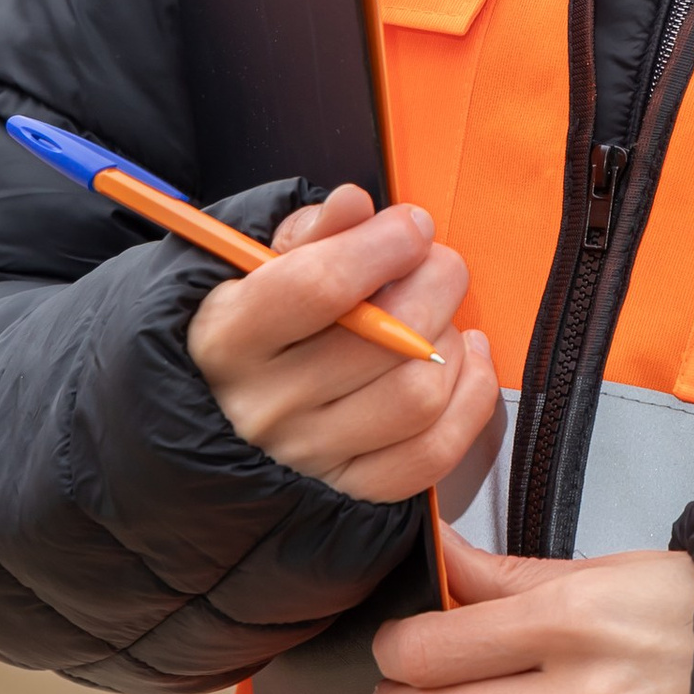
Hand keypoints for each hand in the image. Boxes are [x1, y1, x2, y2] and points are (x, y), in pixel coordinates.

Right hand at [184, 184, 498, 505]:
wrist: (224, 402)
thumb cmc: (253, 317)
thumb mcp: (255, 262)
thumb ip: (307, 231)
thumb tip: (354, 204)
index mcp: (229, 338)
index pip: (319, 288)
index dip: (383, 246)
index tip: (412, 226)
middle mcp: (266, 406)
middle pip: (389, 339)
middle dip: (435, 282)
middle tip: (434, 261)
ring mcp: (311, 455)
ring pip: (420, 394)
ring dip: (450, 341)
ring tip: (437, 315)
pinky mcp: (352, 489)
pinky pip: (435, 451)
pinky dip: (469, 397)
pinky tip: (462, 358)